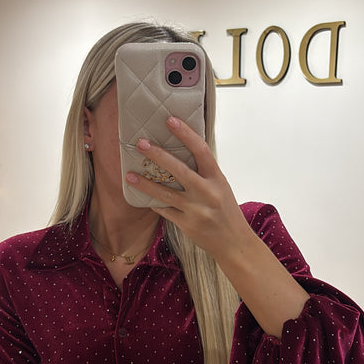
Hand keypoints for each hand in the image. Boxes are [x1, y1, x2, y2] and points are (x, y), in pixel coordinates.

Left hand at [125, 117, 251, 259]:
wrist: (234, 243)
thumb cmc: (226, 211)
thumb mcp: (221, 187)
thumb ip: (204, 173)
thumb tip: (182, 152)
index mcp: (217, 179)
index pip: (201, 150)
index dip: (185, 134)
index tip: (170, 120)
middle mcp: (207, 193)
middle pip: (179, 170)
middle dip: (158, 155)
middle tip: (141, 144)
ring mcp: (196, 210)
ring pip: (165, 193)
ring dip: (145, 184)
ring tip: (129, 175)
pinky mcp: (187, 225)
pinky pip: (165, 211)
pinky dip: (154, 203)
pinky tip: (142, 197)